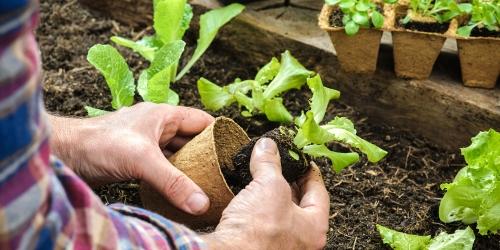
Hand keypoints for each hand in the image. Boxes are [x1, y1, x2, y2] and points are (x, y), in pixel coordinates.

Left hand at [48, 102, 213, 214]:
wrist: (65, 154)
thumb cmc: (99, 144)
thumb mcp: (142, 161)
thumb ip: (174, 182)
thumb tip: (202, 203)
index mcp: (164, 115)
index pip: (202, 121)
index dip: (220, 133)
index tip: (234, 152)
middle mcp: (157, 126)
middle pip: (191, 139)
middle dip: (206, 154)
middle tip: (222, 173)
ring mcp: (146, 142)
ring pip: (177, 153)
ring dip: (189, 167)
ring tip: (206, 183)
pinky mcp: (136, 158)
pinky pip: (162, 166)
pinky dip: (173, 175)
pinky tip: (180, 188)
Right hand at [202, 138, 329, 249]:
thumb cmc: (257, 232)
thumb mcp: (268, 185)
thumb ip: (270, 163)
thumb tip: (267, 146)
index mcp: (314, 229)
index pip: (319, 193)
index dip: (309, 171)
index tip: (302, 160)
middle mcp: (300, 242)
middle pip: (299, 204)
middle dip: (288, 182)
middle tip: (279, 164)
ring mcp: (279, 246)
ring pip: (278, 214)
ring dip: (269, 195)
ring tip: (260, 177)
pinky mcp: (256, 246)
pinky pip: (261, 223)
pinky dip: (255, 208)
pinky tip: (245, 198)